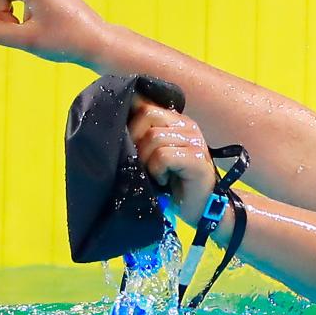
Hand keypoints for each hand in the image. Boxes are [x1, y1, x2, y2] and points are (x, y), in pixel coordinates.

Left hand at [129, 96, 217, 227]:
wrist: (198, 209)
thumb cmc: (172, 182)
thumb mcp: (153, 155)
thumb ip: (143, 137)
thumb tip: (117, 122)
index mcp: (177, 121)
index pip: (145, 105)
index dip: (131, 125)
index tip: (131, 147)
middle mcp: (187, 125)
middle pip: (147, 115)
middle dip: (136, 141)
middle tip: (142, 164)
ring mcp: (194, 140)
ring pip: (153, 137)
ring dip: (147, 161)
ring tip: (156, 175)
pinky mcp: (196, 158)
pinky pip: (163, 156)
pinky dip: (157, 171)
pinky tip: (164, 180)